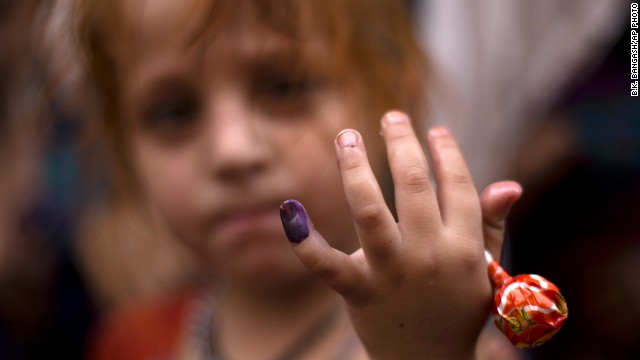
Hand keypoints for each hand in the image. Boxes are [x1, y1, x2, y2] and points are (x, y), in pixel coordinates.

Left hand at [280, 111, 518, 358]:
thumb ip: (491, 225)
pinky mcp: (359, 291)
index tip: (435, 130)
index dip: (446, 153)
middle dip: (400, 144)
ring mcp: (391, 273)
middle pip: (412, 186)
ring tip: (346, 136)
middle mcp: (428, 256)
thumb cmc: (457, 308)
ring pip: (369, 210)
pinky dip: (304, 241)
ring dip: (355, 167)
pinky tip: (289, 208)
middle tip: (390, 116)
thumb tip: (509, 184)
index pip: (456, 186)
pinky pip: (327, 265)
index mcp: (463, 248)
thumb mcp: (484, 269)